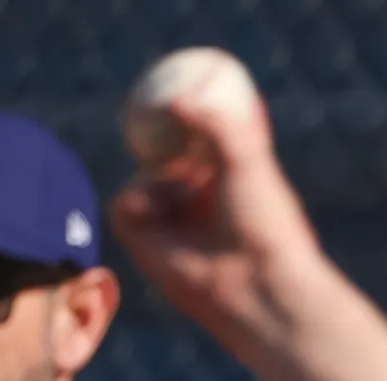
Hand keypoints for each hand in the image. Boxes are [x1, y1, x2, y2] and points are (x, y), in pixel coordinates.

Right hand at [107, 90, 322, 354]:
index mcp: (230, 180)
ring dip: (154, 175)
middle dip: (153, 136)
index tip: (175, 91)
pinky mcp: (146, 244)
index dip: (186, 118)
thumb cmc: (264, 222)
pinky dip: (136, 201)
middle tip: (144, 109)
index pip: (201, 140)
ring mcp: (172, 222)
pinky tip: (163, 212)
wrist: (256, 282)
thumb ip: (215, 123)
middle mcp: (200, 201)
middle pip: (163, 156)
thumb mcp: (247, 160)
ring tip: (184, 189)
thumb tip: (179, 100)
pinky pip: (123, 205)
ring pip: (141, 177)